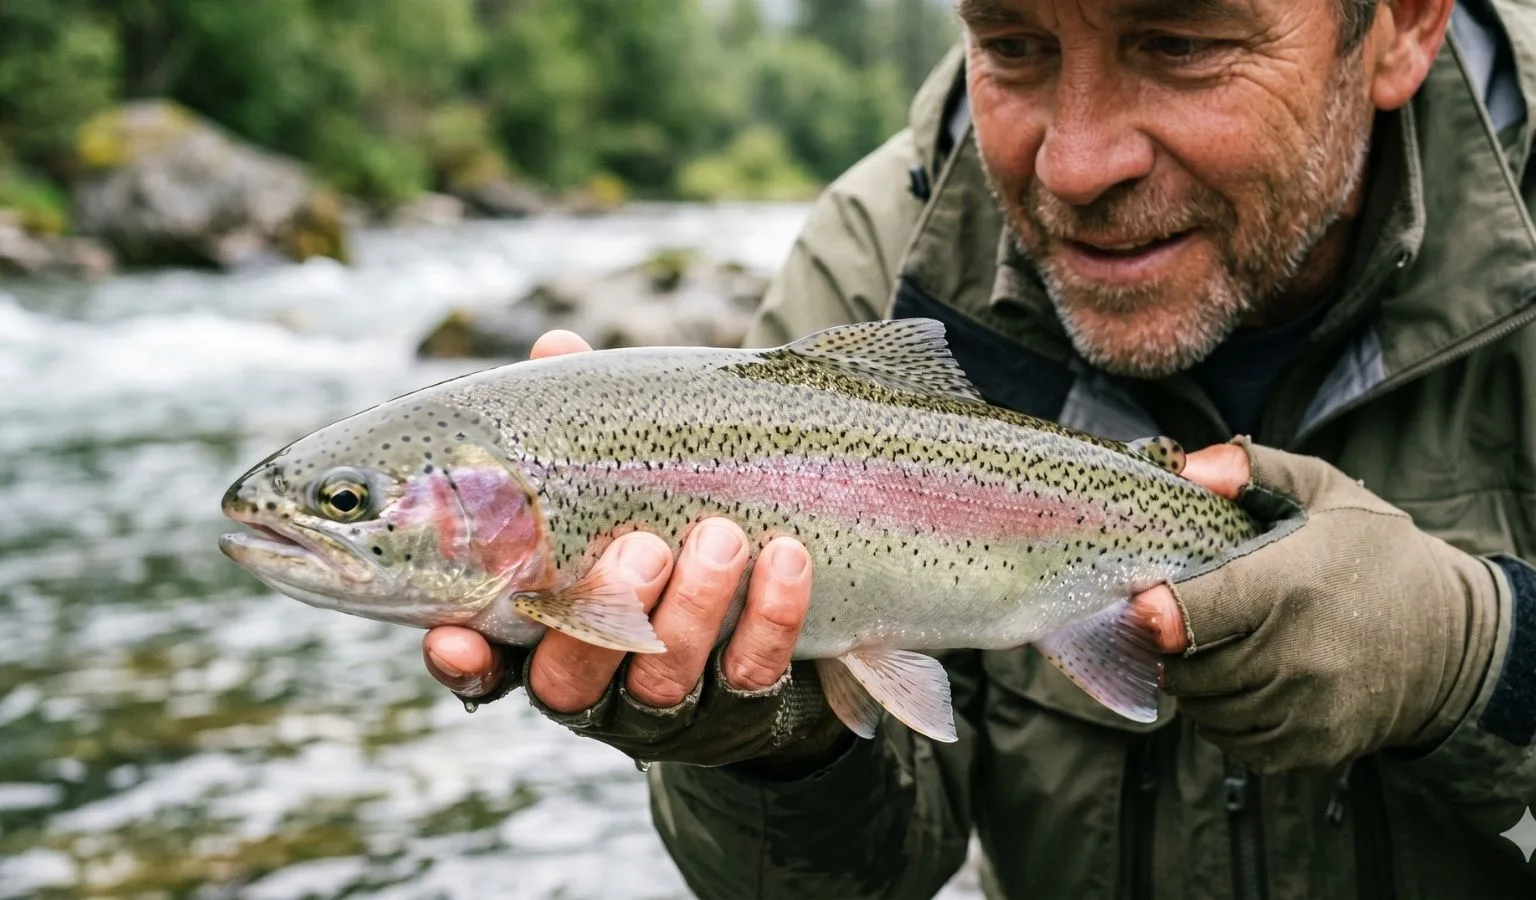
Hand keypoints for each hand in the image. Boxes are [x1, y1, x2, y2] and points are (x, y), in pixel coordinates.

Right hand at [423, 331, 846, 769]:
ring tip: (723, 534)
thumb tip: (557, 348)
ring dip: (694, 606)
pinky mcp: (742, 708)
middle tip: (643, 546)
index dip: (463, 659)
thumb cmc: (664, 515)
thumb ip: (579, 422)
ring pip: (663, 679)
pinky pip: (752, 673)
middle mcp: (591, 682)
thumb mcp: (618, 472)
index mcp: (539, 632)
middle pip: (570, 678)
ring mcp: (665, 704)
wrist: (777, 591)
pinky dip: (771, 615)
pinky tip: (787, 556)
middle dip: (606, 610)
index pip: (482, 661)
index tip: (454, 635)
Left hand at [1130, 437, 1501, 773]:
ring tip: (1215, 652)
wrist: (1451, 639)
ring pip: (1204, 711)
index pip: (1187, 616)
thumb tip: (1188, 467)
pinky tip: (1242, 686)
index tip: (1145, 604)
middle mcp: (1297, 657)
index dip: (1153, 613)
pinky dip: (1224, 720)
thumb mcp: (1326, 492)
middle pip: (1186, 670)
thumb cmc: (1376, 557)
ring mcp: (1308, 710)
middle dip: (1172, 648)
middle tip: (1184, 625)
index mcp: (1288, 588)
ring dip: (1195, 685)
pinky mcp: (1315, 747)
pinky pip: (1236, 743)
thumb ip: (1253, 470)